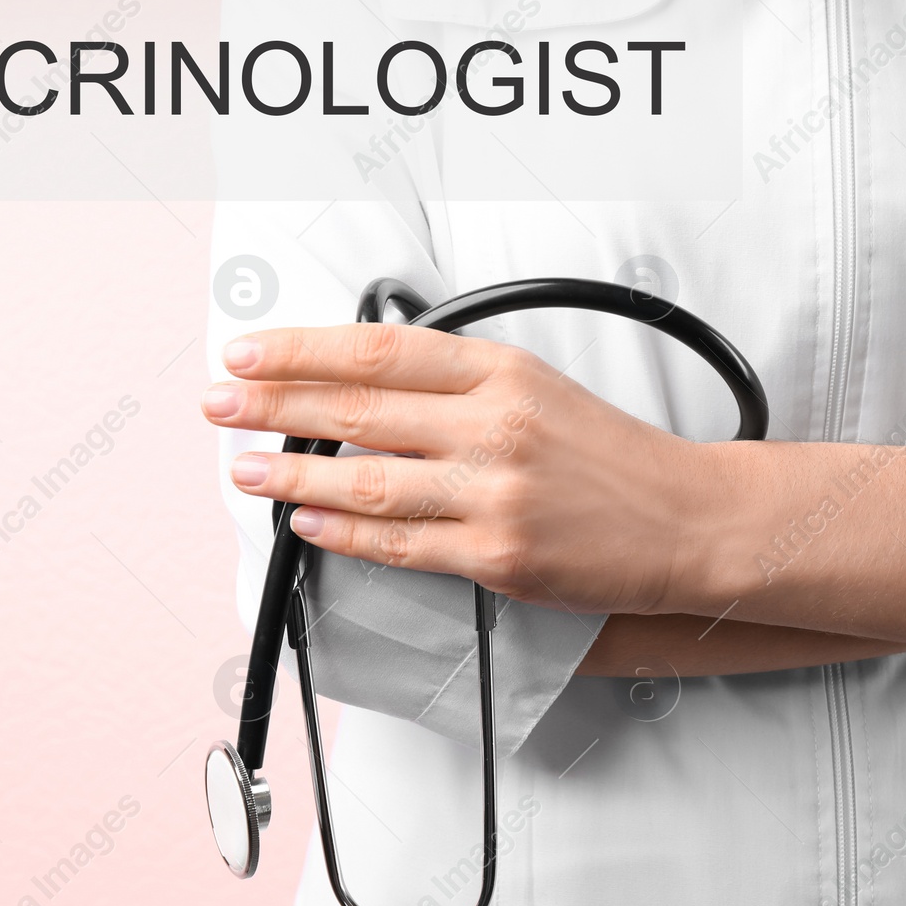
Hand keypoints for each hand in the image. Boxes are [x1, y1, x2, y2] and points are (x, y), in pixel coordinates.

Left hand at [202, 323, 726, 613]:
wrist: (685, 517)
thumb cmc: (609, 454)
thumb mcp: (538, 386)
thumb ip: (455, 382)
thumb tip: (358, 384)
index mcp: (502, 372)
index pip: (379, 349)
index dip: (300, 350)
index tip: (248, 351)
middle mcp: (495, 426)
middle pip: (359, 405)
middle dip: (273, 403)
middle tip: (220, 402)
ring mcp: (495, 493)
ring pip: (367, 479)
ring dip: (293, 473)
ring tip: (245, 468)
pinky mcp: (497, 556)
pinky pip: (399, 543)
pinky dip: (343, 530)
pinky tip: (306, 519)